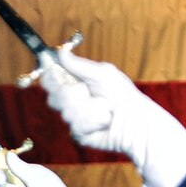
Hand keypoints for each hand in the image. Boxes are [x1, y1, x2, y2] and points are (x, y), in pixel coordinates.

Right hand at [39, 52, 185, 186]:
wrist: (135, 122)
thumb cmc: (123, 95)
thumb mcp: (102, 74)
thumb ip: (79, 65)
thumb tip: (61, 53)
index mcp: (76, 82)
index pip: (52, 78)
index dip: (50, 76)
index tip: (54, 73)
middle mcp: (72, 100)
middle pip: (53, 95)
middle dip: (71, 93)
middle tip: (87, 92)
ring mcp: (74, 117)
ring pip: (65, 111)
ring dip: (88, 108)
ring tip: (104, 108)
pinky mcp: (78, 133)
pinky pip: (75, 125)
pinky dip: (92, 121)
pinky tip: (103, 122)